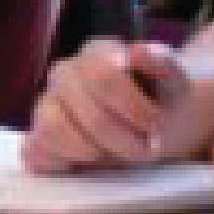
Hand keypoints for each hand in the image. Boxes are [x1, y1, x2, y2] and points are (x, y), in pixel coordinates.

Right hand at [29, 35, 211, 171]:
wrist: (162, 123)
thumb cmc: (167, 101)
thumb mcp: (178, 83)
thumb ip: (162, 65)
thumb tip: (136, 52)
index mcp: (97, 53)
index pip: (104, 77)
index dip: (135, 109)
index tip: (158, 126)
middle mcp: (65, 73)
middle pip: (88, 114)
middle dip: (125, 141)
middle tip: (147, 149)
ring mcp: (48, 103)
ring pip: (53, 130)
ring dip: (94, 152)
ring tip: (119, 157)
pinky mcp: (40, 134)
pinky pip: (36, 149)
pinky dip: (63, 161)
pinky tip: (92, 162)